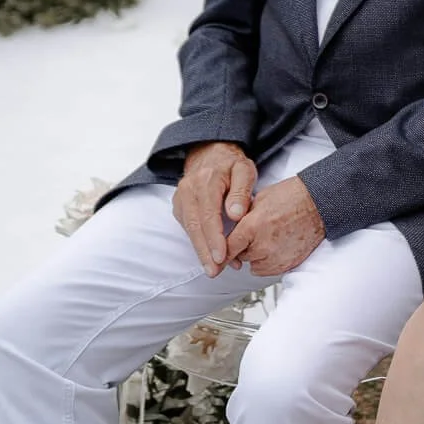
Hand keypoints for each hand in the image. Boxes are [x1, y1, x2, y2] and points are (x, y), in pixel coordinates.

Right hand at [173, 142, 256, 276]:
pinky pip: (188, 227)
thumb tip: (236, 214)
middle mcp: (188, 191)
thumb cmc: (230, 163)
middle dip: (204, 252)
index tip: (222, 256)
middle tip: (214, 271)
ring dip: (201, 250)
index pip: (208, 216)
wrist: (210, 153)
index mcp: (205, 182)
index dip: (214, 238)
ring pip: (189, 229)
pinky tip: (208, 254)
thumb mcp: (244, 170)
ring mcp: (181, 199)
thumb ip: (241, 191)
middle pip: (195, 227)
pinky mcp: (179, 206)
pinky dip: (198, 241)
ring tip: (213, 268)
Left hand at [223, 176, 324, 275]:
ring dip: (255, 255)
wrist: (319, 203)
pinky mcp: (286, 265)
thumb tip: (230, 228)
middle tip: (255, 233)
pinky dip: (268, 261)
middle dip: (242, 247)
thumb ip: (242, 218)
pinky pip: (267, 269)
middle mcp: (263, 245)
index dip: (219, 253)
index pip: (226, 248)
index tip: (214, 260)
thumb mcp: (259, 200)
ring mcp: (276, 257)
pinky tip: (276, 246)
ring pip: (253, 265)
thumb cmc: (293, 197)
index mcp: (253, 227)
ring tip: (268, 238)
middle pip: (239, 257)